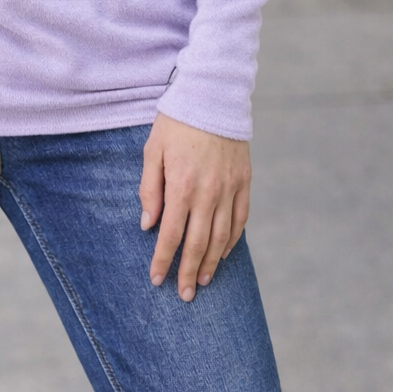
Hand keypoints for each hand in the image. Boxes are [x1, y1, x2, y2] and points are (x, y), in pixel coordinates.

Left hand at [138, 112, 250, 300]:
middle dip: (187, 273)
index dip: (163, 260)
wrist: (213, 96)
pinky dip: (231, 241)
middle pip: (197, 244)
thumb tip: (148, 225)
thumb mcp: (152, 150)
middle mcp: (207, 193)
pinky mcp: (244, 182)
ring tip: (202, 282)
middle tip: (183, 295)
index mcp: (181, 185)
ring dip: (210, 263)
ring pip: (221, 238)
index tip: (157, 280)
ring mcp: (229, 189)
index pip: (170, 235)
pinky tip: (222, 254)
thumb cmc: (176, 122)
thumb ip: (149, 189)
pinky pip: (239, 220)